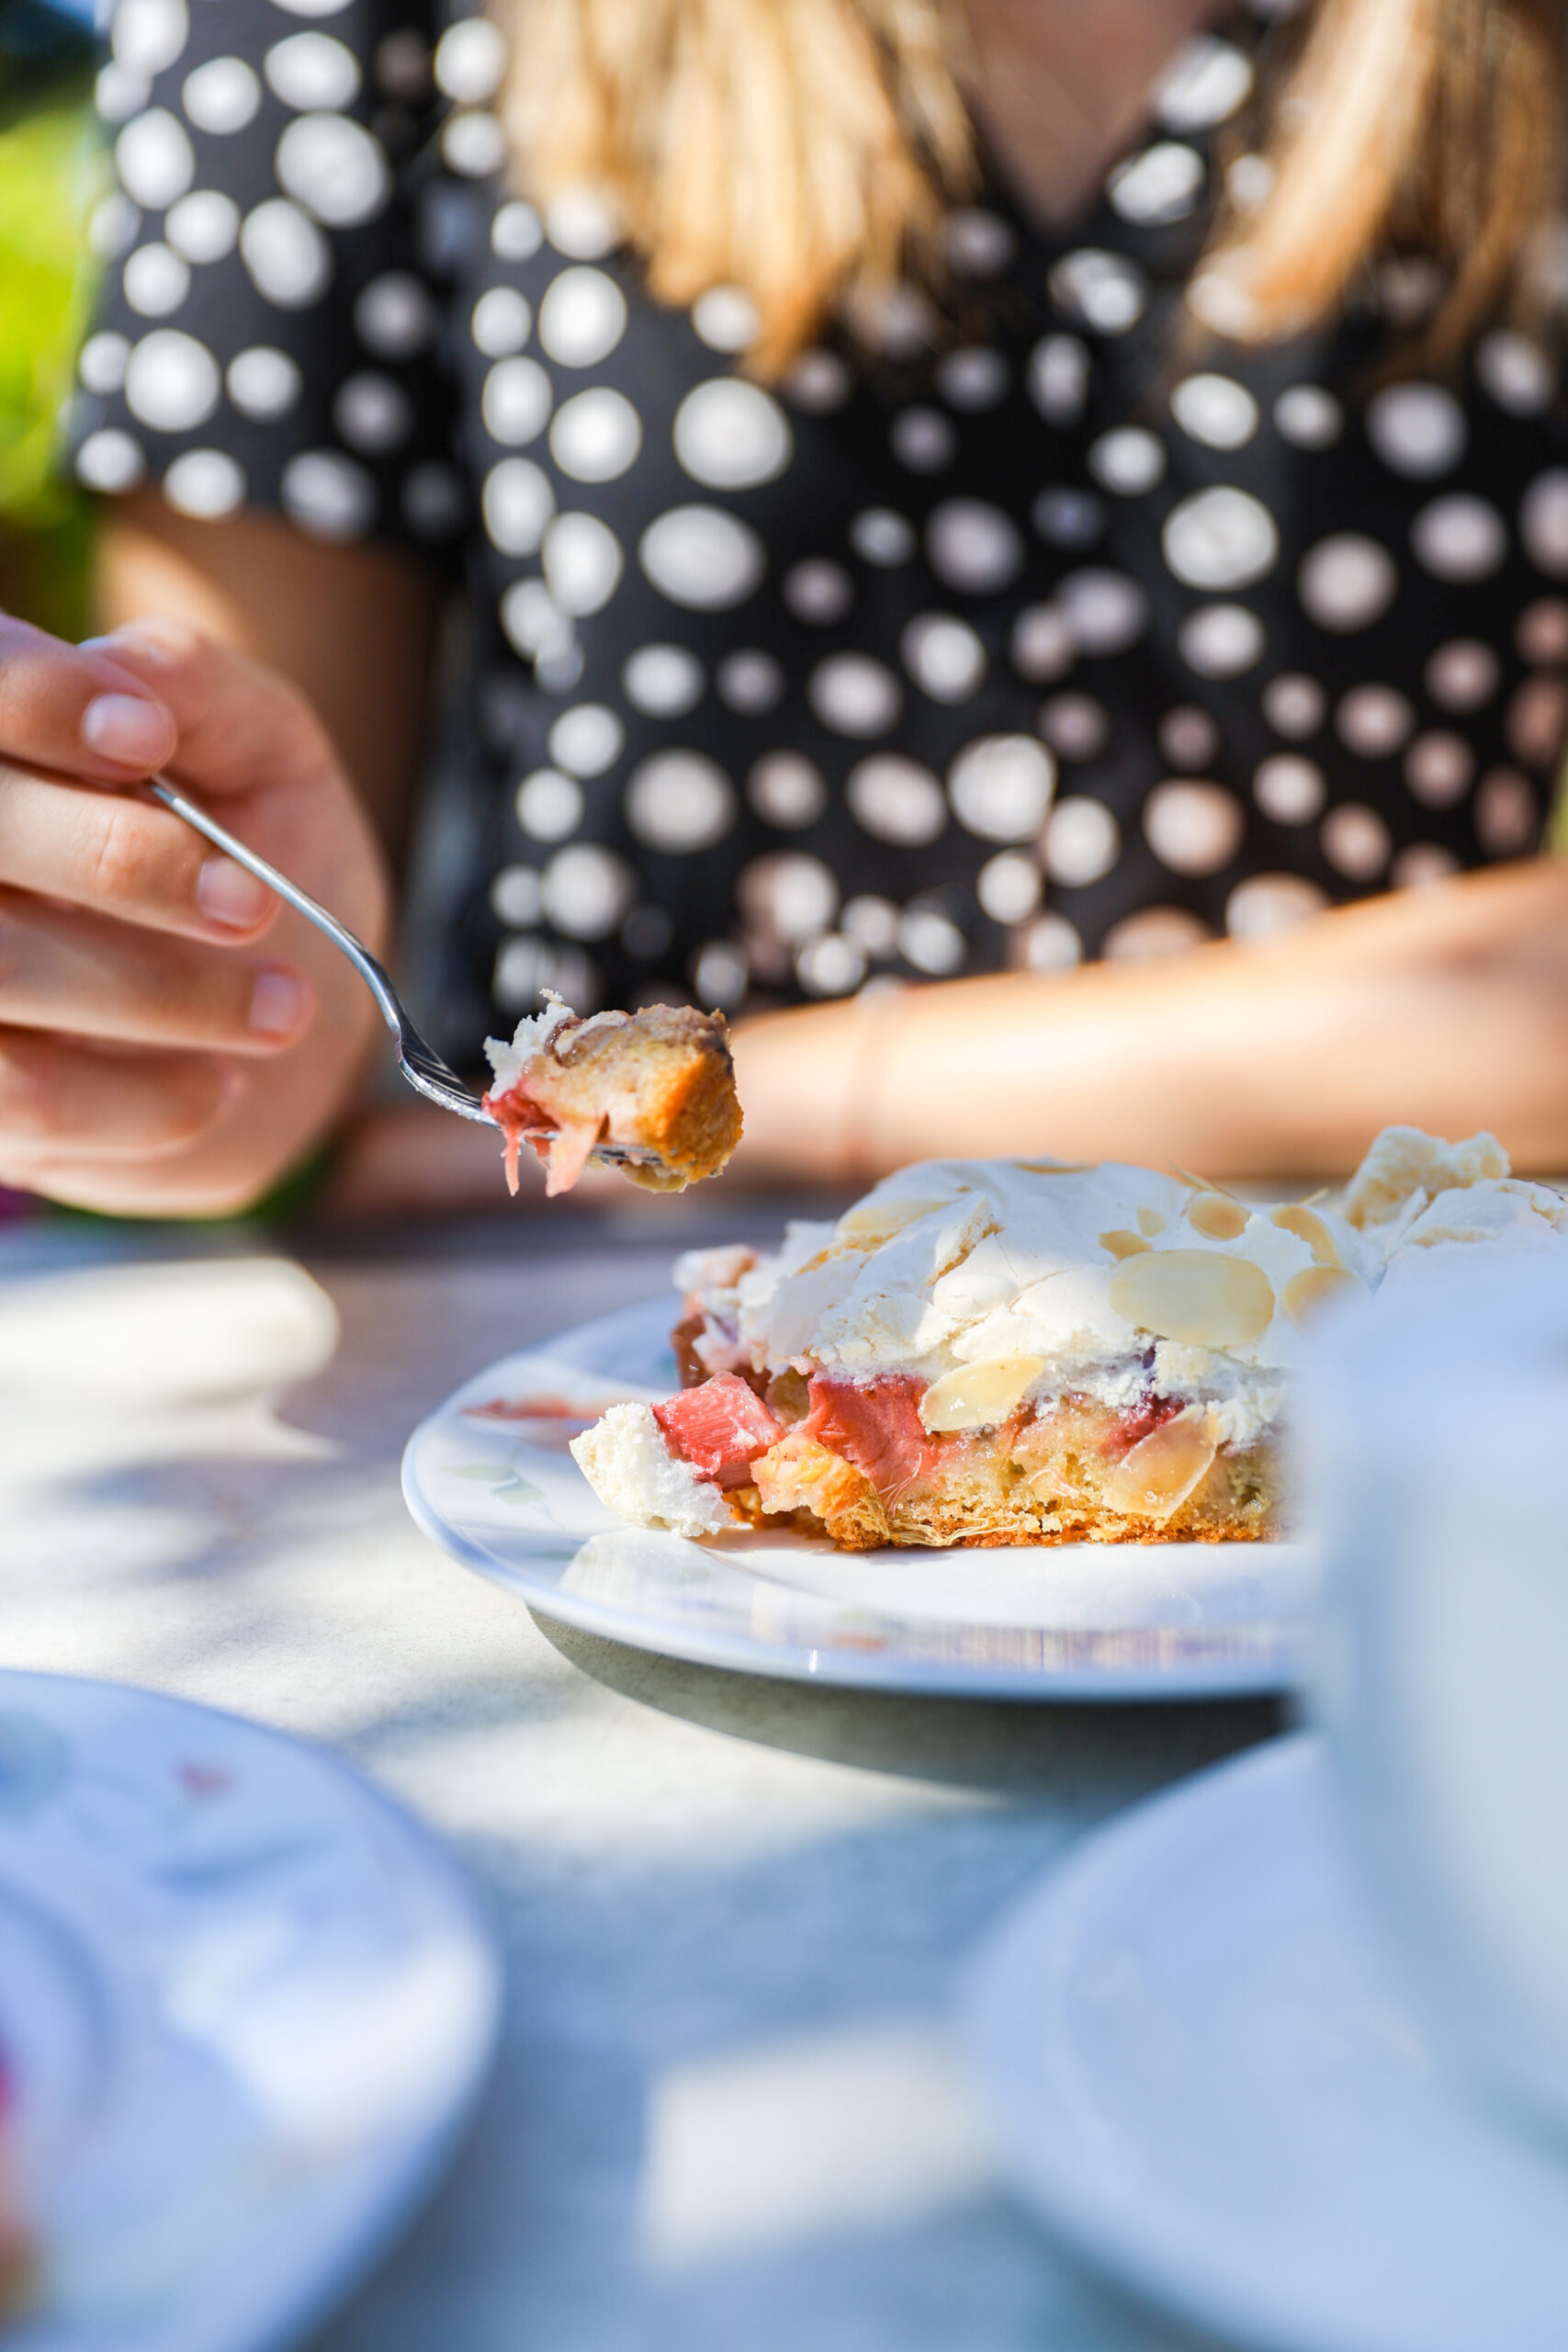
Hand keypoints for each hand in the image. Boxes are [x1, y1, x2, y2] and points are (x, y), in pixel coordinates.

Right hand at [0, 613, 390, 1214]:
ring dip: (155, 998)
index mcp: (7, 742)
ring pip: (0, 974)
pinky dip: (143, 1099)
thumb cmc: (265, 854)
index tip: (147, 738)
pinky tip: (220, 1085)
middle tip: (254, 903)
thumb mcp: (268, 756)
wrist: (294, 1019)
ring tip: (282, 1007)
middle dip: (113, 862)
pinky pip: (24, 1097)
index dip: (36, 702)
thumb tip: (129, 669)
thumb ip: (207, 694)